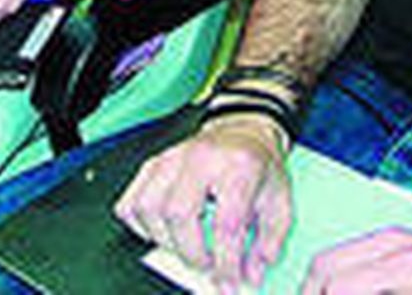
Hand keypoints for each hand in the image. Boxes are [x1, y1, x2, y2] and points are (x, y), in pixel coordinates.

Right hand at [115, 113, 293, 292]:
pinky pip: (131, 203)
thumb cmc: (259, 166)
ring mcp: (172, 158)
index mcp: (239, 165)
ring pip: (148, 208)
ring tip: (188, 247)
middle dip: (192, 253)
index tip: (229, 284)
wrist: (242, 131)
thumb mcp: (280, 202)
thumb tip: (250, 275)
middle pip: (178, 214)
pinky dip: (142, 226)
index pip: (226, 223)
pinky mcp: (153, 164)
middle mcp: (201, 157)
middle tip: (208, 267)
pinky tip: (164, 232)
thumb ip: (269, 242)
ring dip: (166, 241)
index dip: (226, 263)